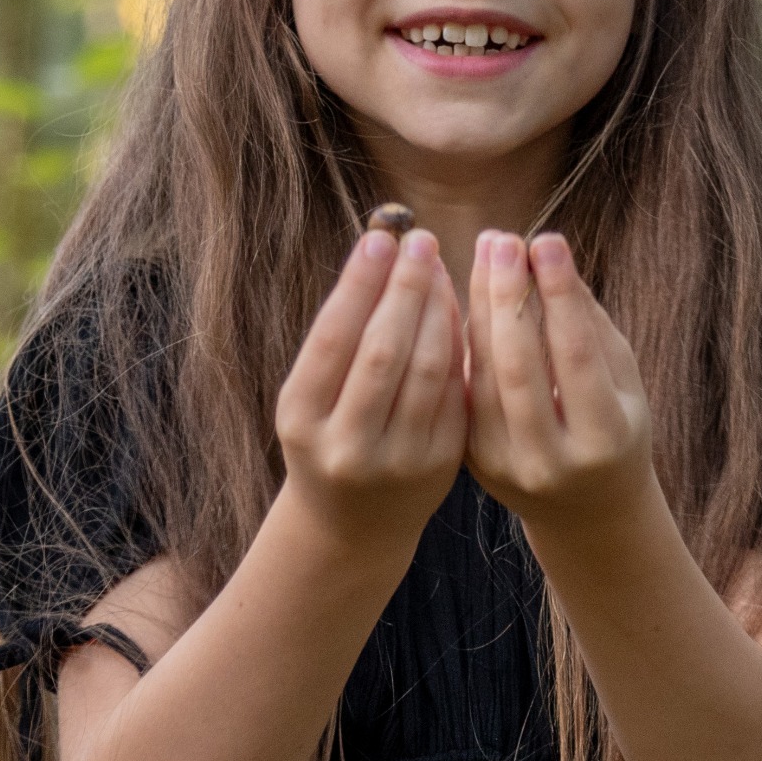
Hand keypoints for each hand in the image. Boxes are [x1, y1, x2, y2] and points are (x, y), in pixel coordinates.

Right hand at [275, 226, 466, 555]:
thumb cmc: (328, 434)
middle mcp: (346, 445)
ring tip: (440, 268)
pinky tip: (460, 310)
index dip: (360, 283)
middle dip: (406, 288)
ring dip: (439, 310)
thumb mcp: (312, 393)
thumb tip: (385, 247)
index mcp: (301, 417)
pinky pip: (455, 392)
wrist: (351, 523)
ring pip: (428, 369)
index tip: (381, 237)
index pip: (335, 337)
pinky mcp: (439, 467)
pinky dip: (459, 345)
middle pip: (385, 350)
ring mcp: (396, 460)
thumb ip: (341, 332)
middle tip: (421, 241)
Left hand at [466, 231, 653, 537]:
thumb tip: (547, 254)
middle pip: (520, 364)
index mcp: (603, 440)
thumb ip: (588, 326)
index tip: (547, 240)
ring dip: (478, 308)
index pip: (576, 355)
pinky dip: (462, 338)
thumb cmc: (614, 427)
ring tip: (484, 253)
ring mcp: (505, 467)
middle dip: (508, 295)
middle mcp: (550, 461)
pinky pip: (465, 389)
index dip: (560, 295)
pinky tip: (463, 292)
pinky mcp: (474, 462)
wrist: (586, 510)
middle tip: (502, 238)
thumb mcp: (621, 381)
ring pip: (484, 375)